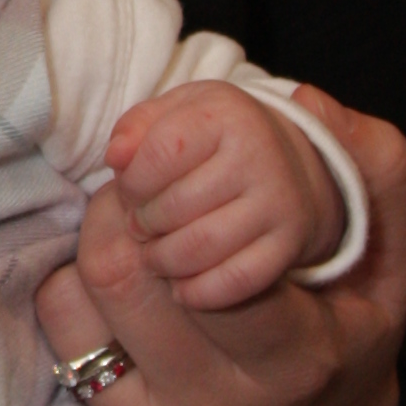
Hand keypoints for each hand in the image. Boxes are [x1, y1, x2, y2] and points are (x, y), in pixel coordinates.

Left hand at [37, 88, 405, 405]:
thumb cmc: (350, 341)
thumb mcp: (392, 263)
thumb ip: (376, 173)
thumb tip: (307, 102)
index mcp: (300, 359)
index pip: (220, 270)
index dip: (185, 200)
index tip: (192, 179)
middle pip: (128, 271)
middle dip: (126, 204)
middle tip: (146, 188)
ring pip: (85, 297)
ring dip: (97, 239)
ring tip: (131, 226)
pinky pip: (61, 335)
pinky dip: (74, 286)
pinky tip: (115, 282)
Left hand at [104, 79, 342, 309]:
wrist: (290, 164)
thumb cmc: (216, 138)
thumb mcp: (178, 112)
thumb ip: (137, 127)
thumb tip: (115, 156)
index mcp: (226, 116)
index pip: (159, 154)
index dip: (131, 181)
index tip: (129, 190)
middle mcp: (258, 156)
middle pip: (176, 206)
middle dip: (143, 224)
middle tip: (139, 226)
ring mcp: (278, 202)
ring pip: (201, 248)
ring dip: (163, 260)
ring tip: (154, 255)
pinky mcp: (287, 244)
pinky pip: (235, 281)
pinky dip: (198, 292)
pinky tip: (181, 286)